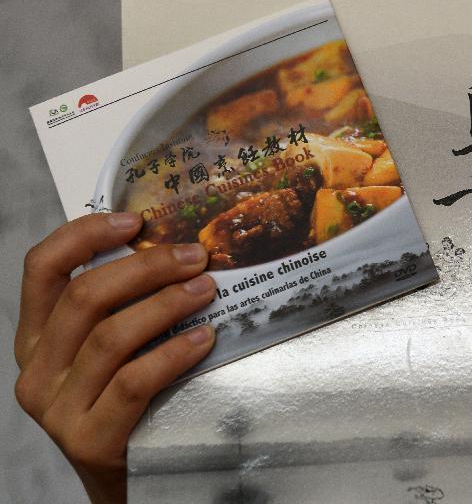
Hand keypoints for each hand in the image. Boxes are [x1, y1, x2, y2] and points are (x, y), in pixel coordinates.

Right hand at [14, 213, 216, 503]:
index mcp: (37, 337)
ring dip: (166, 304)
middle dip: (146, 267)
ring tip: (207, 288)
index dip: (85, 235)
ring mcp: (57, 408)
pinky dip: (174, 353)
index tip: (136, 221)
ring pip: (111, 337)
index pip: (42, 268)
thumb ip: (123, 307)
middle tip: (194, 255)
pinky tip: (204, 337)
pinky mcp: (89, 439)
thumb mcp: (112, 350)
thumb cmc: (128, 404)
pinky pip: (134, 382)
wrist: (129, 480)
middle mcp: (36, 369)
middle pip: (85, 296)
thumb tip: (176, 250)